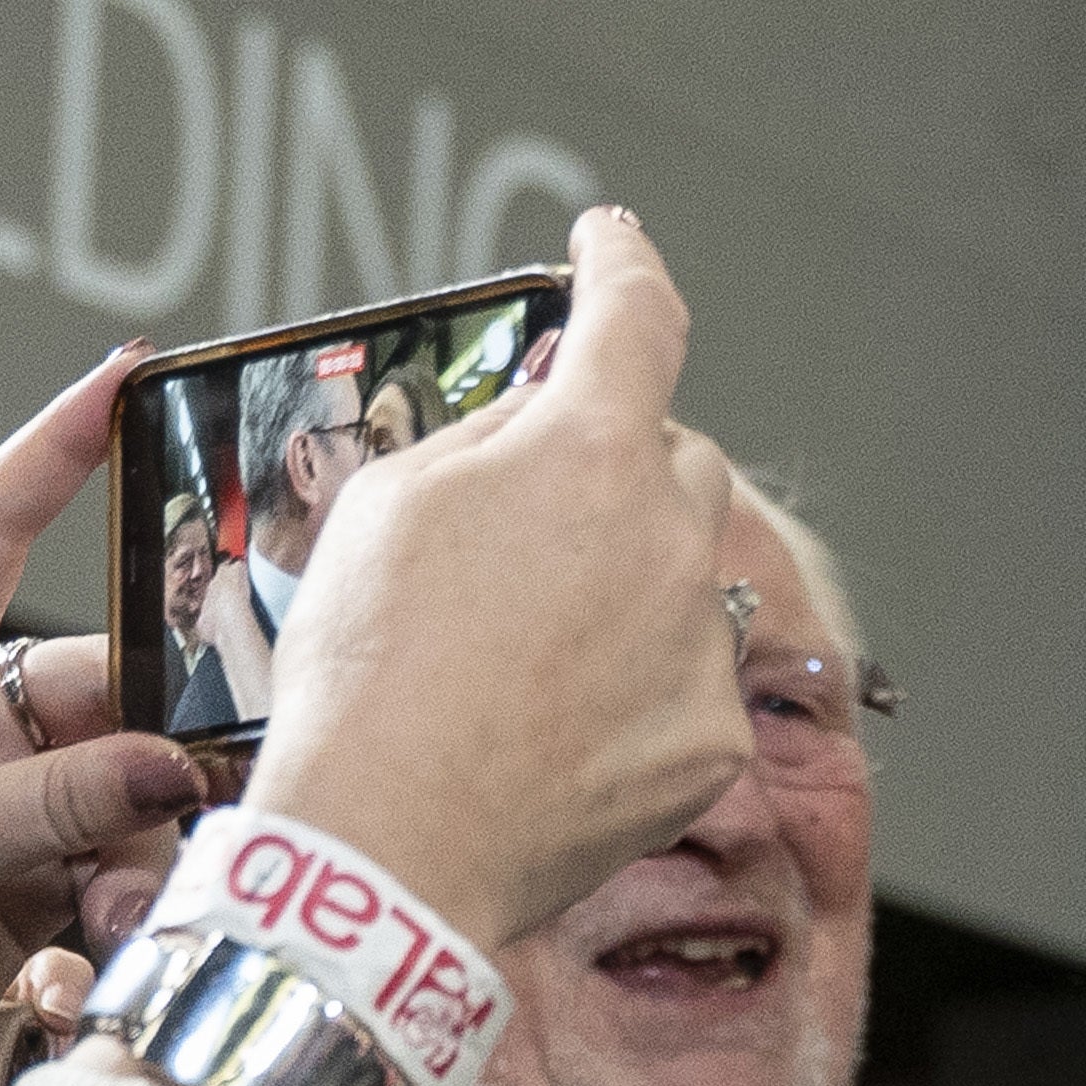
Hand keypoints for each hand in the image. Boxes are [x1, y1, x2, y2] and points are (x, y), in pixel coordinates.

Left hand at [0, 354, 214, 1085]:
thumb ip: (68, 798)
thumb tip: (174, 768)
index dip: (55, 449)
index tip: (128, 378)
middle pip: (110, 679)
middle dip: (151, 746)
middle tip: (174, 793)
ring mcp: (14, 789)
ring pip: (139, 775)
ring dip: (142, 845)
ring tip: (100, 908)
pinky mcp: (51, 860)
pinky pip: (135, 846)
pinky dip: (134, 889)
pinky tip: (94, 931)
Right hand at [242, 203, 750, 950]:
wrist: (390, 841)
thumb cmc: (367, 672)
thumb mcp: (389, 507)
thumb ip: (489, 436)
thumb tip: (551, 402)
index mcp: (584, 455)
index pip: (637, 320)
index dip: (623, 266)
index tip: (612, 244)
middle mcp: (670, 538)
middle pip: (675, 459)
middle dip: (616, 472)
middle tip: (527, 532)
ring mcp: (704, 641)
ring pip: (691, 573)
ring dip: (633, 582)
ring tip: (529, 649)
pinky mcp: (718, 735)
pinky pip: (694, 677)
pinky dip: (641, 685)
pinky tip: (561, 724)